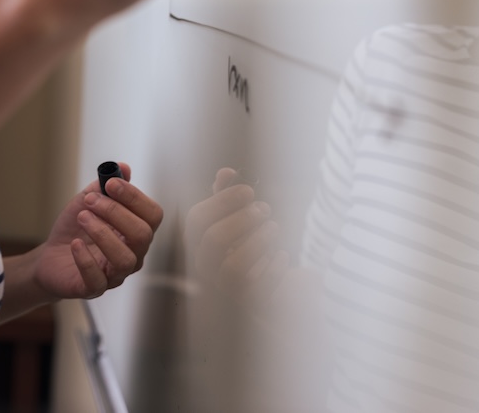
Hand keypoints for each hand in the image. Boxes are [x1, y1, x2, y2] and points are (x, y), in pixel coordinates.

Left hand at [30, 163, 164, 300]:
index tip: (111, 184)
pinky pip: (97, 279)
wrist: (50, 256)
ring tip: (82, 217)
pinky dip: (86, 260)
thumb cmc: (75, 230)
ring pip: (125, 259)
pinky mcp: (94, 288)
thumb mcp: (87, 202)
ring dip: (102, 233)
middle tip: (90, 201)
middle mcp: (132, 253)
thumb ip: (104, 187)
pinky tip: (75, 244)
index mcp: (135, 231)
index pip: (152, 215)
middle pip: (142, 235)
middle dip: (116, 212)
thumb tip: (124, 168)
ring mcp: (115, 274)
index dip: (134, 198)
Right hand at [184, 167, 288, 305]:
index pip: (197, 219)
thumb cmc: (245, 252)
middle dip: (243, 219)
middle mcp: (204, 267)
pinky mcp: (247, 306)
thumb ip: (226, 198)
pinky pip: (260, 287)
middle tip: (264, 209)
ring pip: (234, 266)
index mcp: (197, 243)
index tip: (248, 191)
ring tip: (274, 228)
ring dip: (258, 241)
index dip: (223, 200)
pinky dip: (274, 267)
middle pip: (213, 240)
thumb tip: (226, 172)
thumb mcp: (234, 223)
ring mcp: (224, 289)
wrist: (262, 299)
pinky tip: (281, 255)